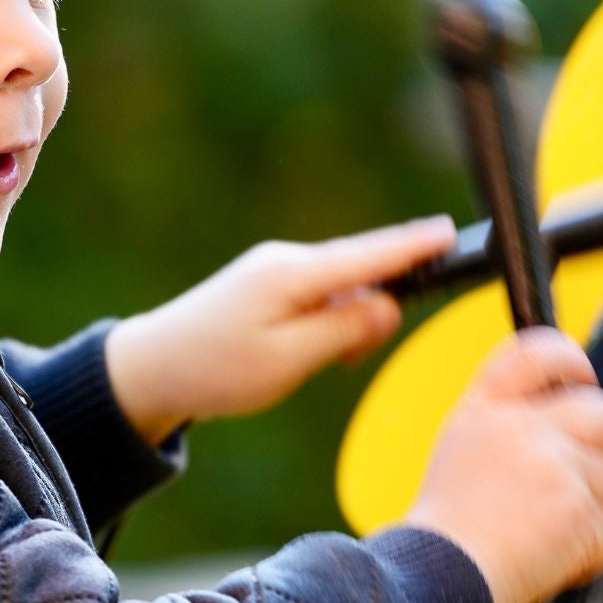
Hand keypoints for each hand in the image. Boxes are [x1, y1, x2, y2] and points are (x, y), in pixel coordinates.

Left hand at [103, 216, 458, 444]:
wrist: (152, 368)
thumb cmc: (215, 369)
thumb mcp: (288, 360)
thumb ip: (344, 330)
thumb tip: (390, 305)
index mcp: (293, 274)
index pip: (369, 255)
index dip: (414, 247)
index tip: (451, 232)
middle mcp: (287, 260)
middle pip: (360, 272)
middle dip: (376, 309)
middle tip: (346, 360)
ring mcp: (276, 270)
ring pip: (341, 289)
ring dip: (348, 324)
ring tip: (319, 364)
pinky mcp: (269, 285)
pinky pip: (319, 297)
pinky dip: (328, 323)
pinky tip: (309, 353)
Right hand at [396, 326, 602, 602]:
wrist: (434, 583)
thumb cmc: (443, 531)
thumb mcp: (460, 451)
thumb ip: (507, 425)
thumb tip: (568, 414)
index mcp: (485, 408)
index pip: (539, 351)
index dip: (571, 362)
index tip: (583, 380)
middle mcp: (520, 427)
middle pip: (600, 413)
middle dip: (595, 451)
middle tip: (567, 483)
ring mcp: (554, 467)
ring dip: (586, 515)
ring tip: (536, 536)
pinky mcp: (578, 513)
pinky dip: (581, 559)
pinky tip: (540, 564)